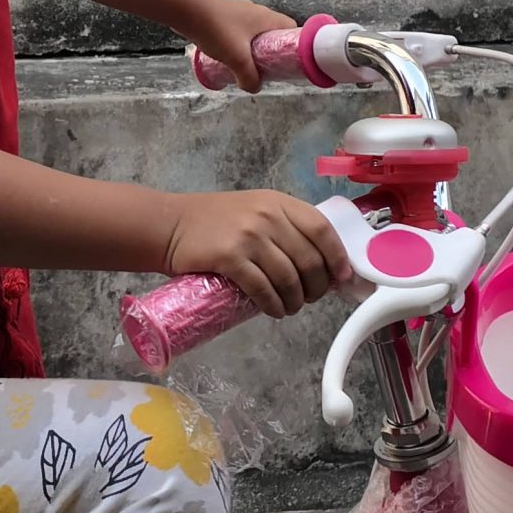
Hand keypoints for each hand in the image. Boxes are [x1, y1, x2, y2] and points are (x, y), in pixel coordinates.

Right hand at [162, 190, 351, 318]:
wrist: (170, 225)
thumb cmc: (215, 221)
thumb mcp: (255, 210)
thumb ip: (285, 228)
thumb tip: (321, 263)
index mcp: (278, 202)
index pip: (321, 229)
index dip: (337, 258)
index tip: (342, 278)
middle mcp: (267, 216)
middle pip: (309, 259)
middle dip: (316, 287)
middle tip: (310, 298)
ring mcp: (248, 236)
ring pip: (289, 278)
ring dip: (295, 301)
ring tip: (290, 308)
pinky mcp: (230, 258)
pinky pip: (263, 289)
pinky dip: (273, 305)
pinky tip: (273, 310)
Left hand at [185, 0, 296, 92]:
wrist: (187, 12)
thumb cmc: (217, 31)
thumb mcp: (237, 59)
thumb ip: (249, 77)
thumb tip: (254, 88)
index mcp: (266, 17)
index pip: (291, 28)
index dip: (292, 45)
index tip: (287, 62)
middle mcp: (257, 11)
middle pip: (273, 32)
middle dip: (271, 51)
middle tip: (266, 68)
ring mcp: (240, 12)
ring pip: (255, 33)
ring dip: (253, 49)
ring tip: (246, 65)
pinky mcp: (225, 15)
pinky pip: (240, 31)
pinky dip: (239, 44)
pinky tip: (229, 56)